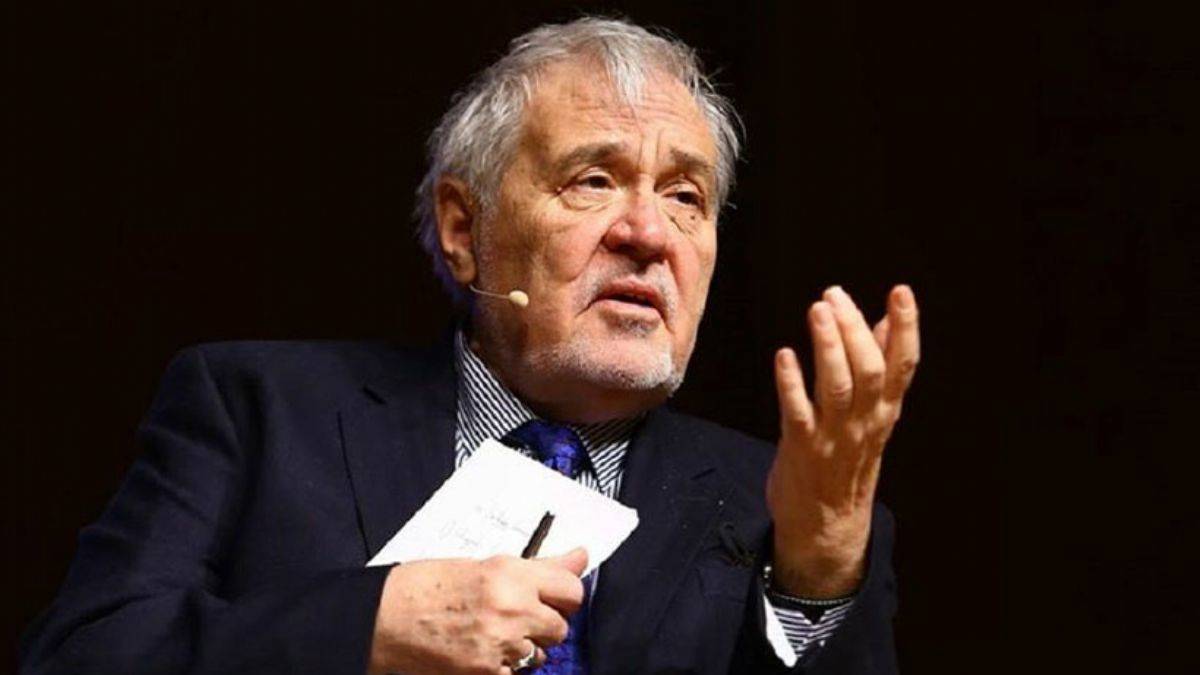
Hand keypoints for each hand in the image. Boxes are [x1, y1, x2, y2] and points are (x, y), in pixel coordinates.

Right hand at [368, 548, 587, 674]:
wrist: (382, 620)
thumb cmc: (425, 586)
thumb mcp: (483, 565)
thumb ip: (536, 567)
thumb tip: (580, 556)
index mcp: (510, 574)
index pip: (571, 590)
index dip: (565, 595)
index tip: (556, 596)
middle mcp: (512, 608)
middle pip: (560, 627)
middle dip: (544, 623)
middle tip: (518, 616)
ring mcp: (501, 646)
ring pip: (540, 655)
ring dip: (526, 647)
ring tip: (493, 633)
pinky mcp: (488, 674)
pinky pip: (517, 673)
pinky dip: (505, 665)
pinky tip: (481, 650)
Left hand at [767, 285, 919, 597]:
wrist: (826, 527)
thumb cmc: (846, 461)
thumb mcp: (873, 417)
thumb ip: (881, 370)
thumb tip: (888, 321)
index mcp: (885, 411)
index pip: (904, 365)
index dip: (906, 327)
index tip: (901, 291)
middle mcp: (865, 422)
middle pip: (871, 370)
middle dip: (855, 329)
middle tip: (834, 295)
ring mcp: (834, 437)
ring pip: (839, 388)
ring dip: (828, 347)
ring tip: (818, 310)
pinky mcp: (801, 448)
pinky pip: (797, 412)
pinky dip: (791, 383)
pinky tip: (784, 355)